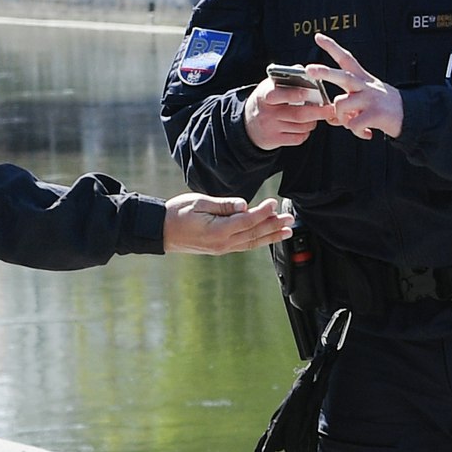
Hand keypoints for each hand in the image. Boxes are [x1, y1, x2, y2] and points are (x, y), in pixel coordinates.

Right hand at [162, 192, 294, 254]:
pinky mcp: (220, 248)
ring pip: (252, 242)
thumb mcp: (199, 202)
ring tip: (286, 231)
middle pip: (254, 234)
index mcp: (218, 230)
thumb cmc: (176, 213)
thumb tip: (245, 205)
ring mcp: (222, 248)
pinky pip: (244, 245)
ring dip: (270, 236)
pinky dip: (258, 240)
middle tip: (290, 220)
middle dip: (274, 226)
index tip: (274, 203)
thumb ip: (224, 205)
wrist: (160, 231)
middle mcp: (223, 243)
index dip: (263, 212)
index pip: (248, 221)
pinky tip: (267, 237)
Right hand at [243, 76, 330, 150]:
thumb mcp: (270, 86)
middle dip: (317, 112)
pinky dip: (306, 132)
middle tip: (330, 109)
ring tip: (317, 116)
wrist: (248, 124)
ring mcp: (270, 128)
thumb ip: (286, 78)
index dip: (295, 94)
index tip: (310, 93)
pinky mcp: (274, 140)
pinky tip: (306, 127)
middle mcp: (266, 112)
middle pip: (298, 114)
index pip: (279, 95)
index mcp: (265, 95)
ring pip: (301, 127)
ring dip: (313, 122)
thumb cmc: (266, 101)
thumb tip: (304, 69)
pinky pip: (297, 138)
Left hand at [309, 33, 402, 141]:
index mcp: (362, 78)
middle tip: (309, 69)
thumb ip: (347, 104)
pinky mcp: (375, 114)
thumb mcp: (366, 98)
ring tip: (353, 123)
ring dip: (342, 119)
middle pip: (342, 76)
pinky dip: (357, 132)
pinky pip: (353, 125)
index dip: (332, 47)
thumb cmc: (383, 106)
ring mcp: (370, 99)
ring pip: (341, 105)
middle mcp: (365, 85)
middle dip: (324, 72)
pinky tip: (366, 133)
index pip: (346, 58)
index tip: (318, 37)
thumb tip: (330, 117)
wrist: (410, 115)